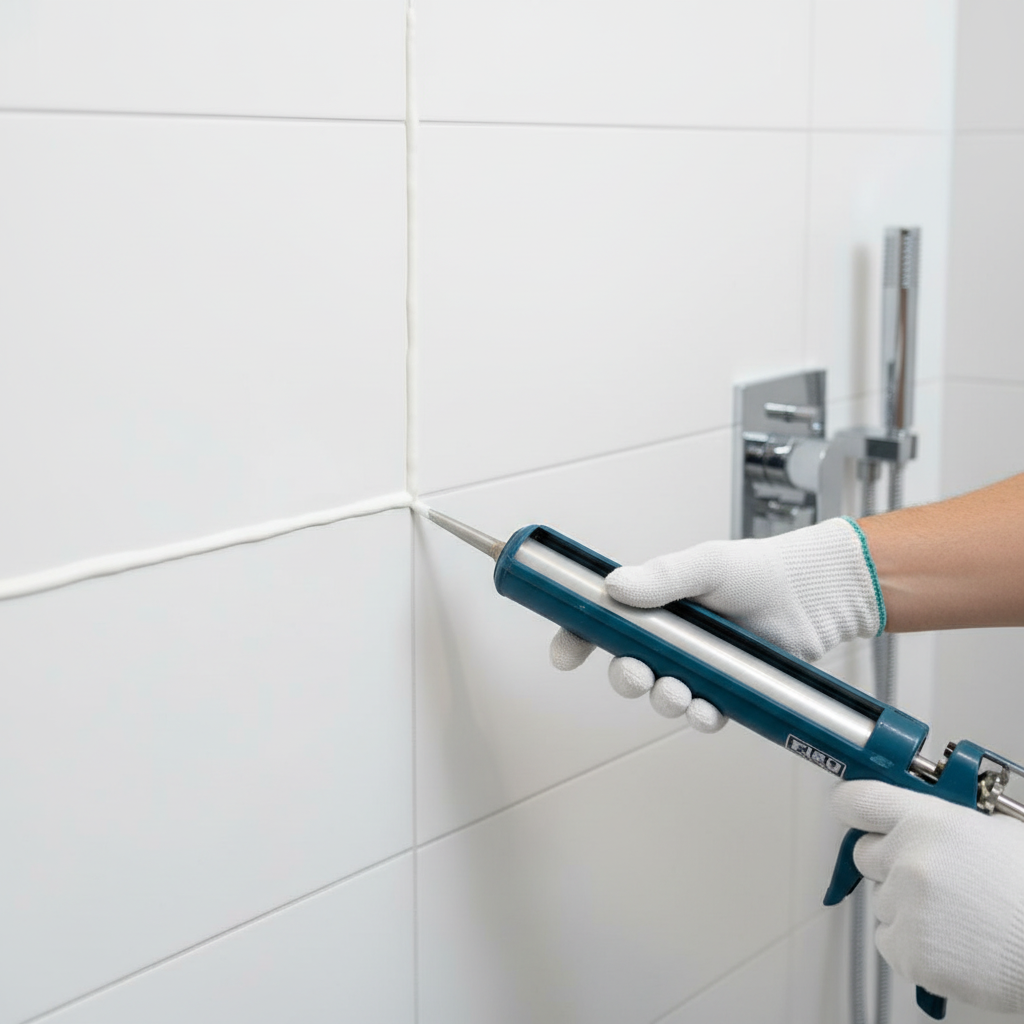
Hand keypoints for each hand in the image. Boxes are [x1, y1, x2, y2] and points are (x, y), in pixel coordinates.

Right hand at [551, 517, 881, 730]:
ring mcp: (697, 667)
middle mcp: (669, 639)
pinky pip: (702, 714)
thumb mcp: (705, 565)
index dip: (575, 640)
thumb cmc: (755, 571)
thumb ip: (662, 578)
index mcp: (653, 605)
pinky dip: (700, 717)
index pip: (600, 625)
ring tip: (679, 691)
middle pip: (627, 668)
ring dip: (662, 700)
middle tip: (635, 672)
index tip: (563, 655)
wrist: (811, 595)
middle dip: (624, 678)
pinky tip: (707, 710)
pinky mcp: (726, 691)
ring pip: (661, 696)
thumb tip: (616, 587)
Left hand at [832, 780, 1023, 1011]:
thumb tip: (920, 820)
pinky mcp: (907, 951)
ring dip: (906, 908)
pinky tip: (952, 944)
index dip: (852, 806)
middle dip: (887, 864)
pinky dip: (912, 946)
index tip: (852, 811)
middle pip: (863, 854)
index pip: (857, 801)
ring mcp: (904, 906)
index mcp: (927, 822)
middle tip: (927, 877)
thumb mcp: (996, 832)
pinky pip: (889, 941)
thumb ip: (946, 822)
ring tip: (957, 917)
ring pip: (881, 901)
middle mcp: (907, 859)